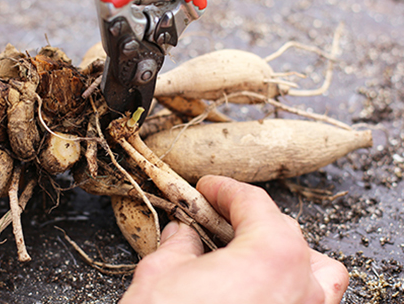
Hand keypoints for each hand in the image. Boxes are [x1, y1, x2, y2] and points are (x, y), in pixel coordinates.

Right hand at [120, 175, 348, 303]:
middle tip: (212, 217)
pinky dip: (294, 287)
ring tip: (253, 251)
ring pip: (318, 270)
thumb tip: (181, 231)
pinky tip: (260, 290)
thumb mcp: (161, 274)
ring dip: (289, 251)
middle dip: (248, 218)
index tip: (206, 188)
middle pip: (286, 232)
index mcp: (270, 255)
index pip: (254, 203)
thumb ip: (177, 243)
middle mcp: (300, 286)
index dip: (225, 190)